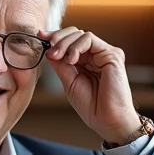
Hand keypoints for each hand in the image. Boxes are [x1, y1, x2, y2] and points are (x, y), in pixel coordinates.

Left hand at [38, 26, 140, 145]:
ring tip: (58, 56)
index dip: (55, 38)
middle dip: (58, 38)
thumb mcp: (69, 82)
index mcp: (87, 62)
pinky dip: (76, 46)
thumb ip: (61, 65)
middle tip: (49, 48)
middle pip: (75, 34)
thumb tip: (48, 49)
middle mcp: (97, 55)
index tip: (40, 36)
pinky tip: (71, 59)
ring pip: (81, 35)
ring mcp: (105, 54)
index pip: (70, 42)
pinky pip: (90, 39)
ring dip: (65, 43)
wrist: (107, 120)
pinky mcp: (112, 54)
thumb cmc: (92, 106)